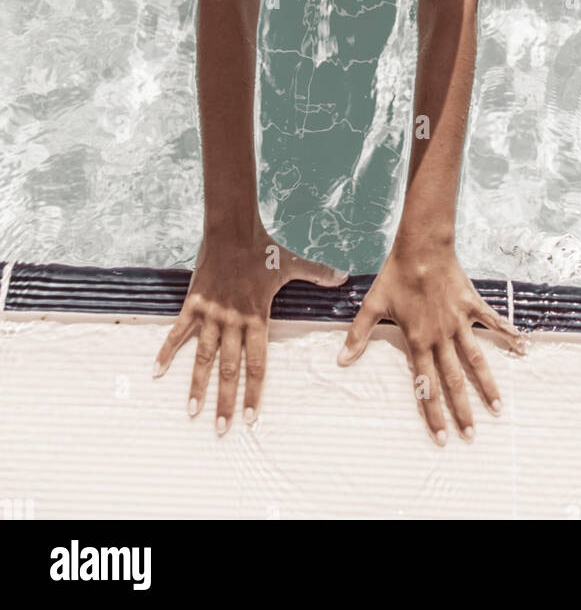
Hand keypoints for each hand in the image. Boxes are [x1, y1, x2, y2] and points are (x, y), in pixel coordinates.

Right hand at [153, 225, 346, 432]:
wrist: (232, 230)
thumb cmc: (263, 249)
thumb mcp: (292, 263)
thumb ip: (317, 273)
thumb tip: (344, 278)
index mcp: (257, 318)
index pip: (257, 364)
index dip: (254, 392)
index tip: (251, 417)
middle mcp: (233, 322)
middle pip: (228, 369)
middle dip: (225, 401)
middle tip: (221, 429)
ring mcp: (211, 314)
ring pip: (202, 357)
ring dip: (197, 386)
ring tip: (192, 412)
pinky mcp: (193, 304)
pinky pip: (178, 332)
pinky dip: (166, 352)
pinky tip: (157, 372)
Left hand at [337, 247, 526, 444]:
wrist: (421, 247)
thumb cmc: (396, 275)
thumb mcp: (373, 305)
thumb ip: (359, 335)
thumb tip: (341, 360)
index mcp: (418, 341)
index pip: (426, 385)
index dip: (434, 413)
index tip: (442, 438)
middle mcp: (441, 337)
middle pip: (454, 380)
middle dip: (463, 411)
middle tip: (472, 436)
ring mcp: (459, 321)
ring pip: (476, 359)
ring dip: (487, 385)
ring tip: (498, 408)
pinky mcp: (471, 305)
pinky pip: (492, 322)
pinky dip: (508, 334)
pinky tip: (523, 347)